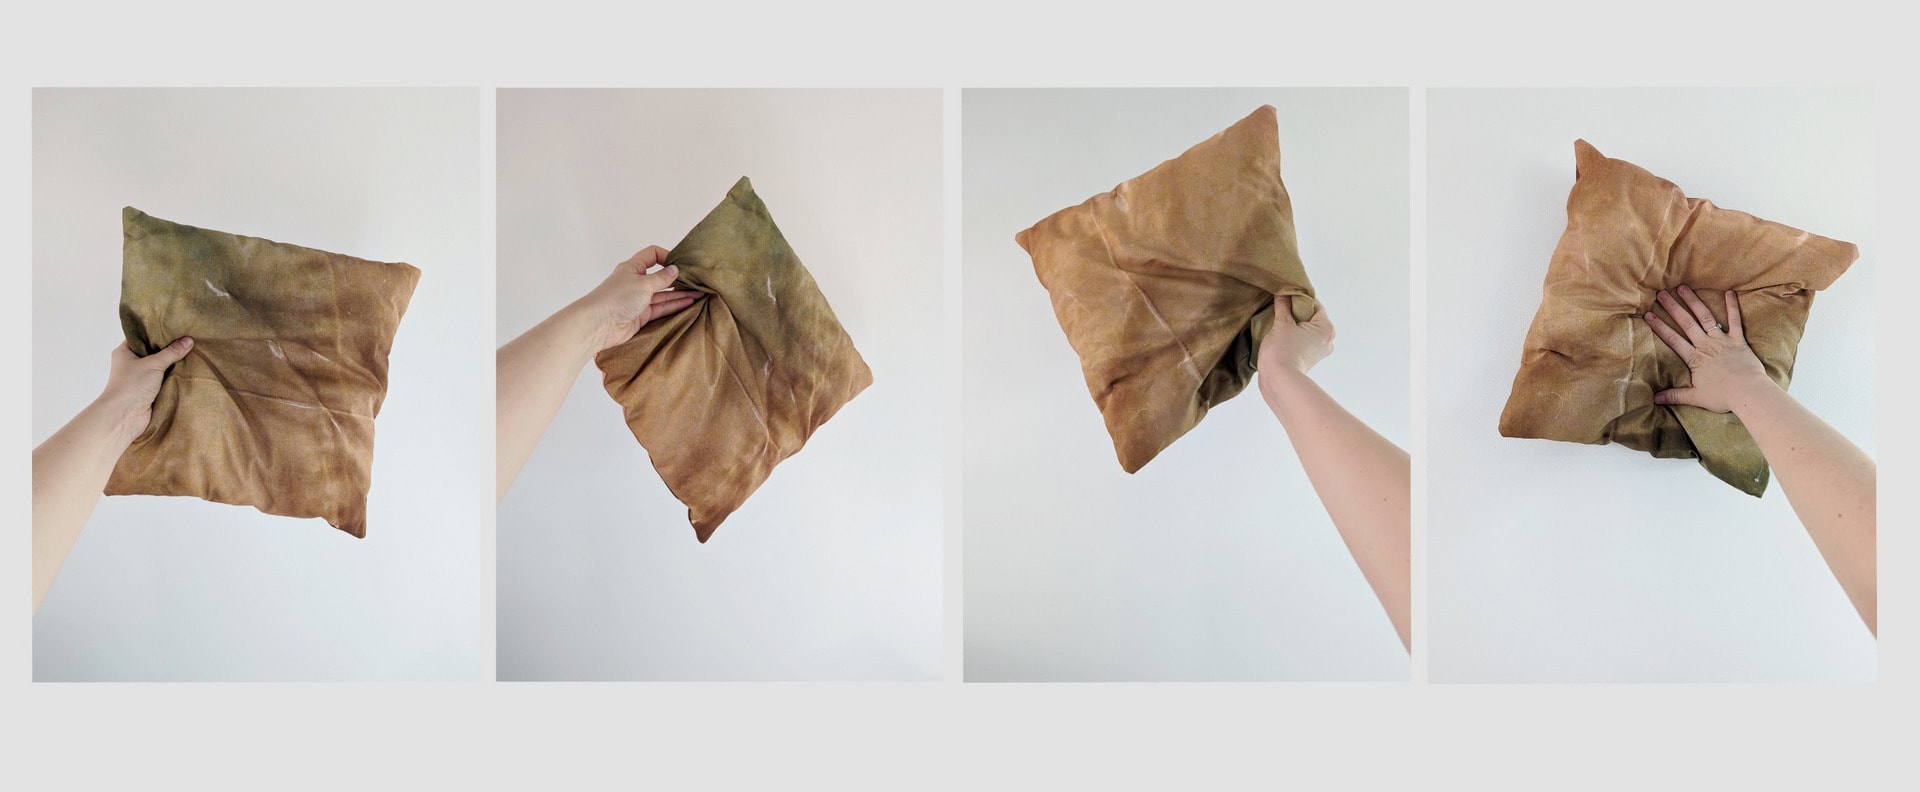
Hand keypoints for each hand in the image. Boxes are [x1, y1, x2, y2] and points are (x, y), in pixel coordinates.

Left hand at [99, 336, 192, 438]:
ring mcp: (142, 378)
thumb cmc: (132, 385)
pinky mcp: (151, 391)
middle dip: (170, 348)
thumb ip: (172, 352)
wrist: (125, 416)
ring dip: (174, 364)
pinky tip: (190, 369)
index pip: (142, 336)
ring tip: (193, 351)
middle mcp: (132, 363)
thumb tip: (189, 340)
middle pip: (154, 351)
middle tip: (188, 337)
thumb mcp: (153, 364)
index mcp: (125, 352)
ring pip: (161, 367)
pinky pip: (166, 380)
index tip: (175, 326)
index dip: (157, 331)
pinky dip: (175, 377)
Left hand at [573, 246, 704, 352]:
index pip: (652, 255)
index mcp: (633, 268)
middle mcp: (636, 282)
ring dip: (680, 294)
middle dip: (678, 279)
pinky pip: (661, 308)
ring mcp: (639, 300)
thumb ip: (661, 278)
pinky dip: (674, 306)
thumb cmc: (617, 298)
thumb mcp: (643, 283)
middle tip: (697, 280)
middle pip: (660, 277)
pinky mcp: (641, 316)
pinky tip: (689, 303)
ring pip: (663, 294)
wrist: (599, 325)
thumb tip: (674, 270)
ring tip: (700, 293)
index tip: (681, 263)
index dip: (666, 256)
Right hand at [1258, 294, 1334, 376]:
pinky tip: (1281, 337)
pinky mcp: (1310, 360)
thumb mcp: (1281, 323)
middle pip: (1312, 317)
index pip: (1314, 304)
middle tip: (1280, 310)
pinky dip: (1294, 337)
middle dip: (1296, 313)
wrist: (1279, 380)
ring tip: (1278, 324)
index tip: (1285, 297)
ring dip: (1294, 326)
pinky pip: (1303, 342)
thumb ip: (1283, 305)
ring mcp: (1320, 351)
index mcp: (1326, 327)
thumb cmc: (1282, 351)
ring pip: (1307, 330)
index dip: (1299, 299)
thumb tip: (1282, 291)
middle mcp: (1328, 339)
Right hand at [1642, 285, 1773, 413]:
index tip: (1648, 315)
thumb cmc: (1722, 396)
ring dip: (1694, 302)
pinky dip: (1732, 306)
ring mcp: (1722, 340)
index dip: (1659, 327)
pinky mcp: (1738, 340)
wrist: (1748, 392)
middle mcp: (1705, 345)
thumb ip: (1675, 396)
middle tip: (1661, 293)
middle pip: (1686, 323)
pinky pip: (1735, 320)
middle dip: (1672, 307)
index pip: (1672, 339)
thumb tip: (1655, 399)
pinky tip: (1729, 293)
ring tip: (1684, 288)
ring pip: (1705, 317)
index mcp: (1694, 358)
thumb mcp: (1695, 397)